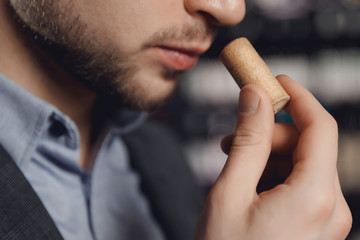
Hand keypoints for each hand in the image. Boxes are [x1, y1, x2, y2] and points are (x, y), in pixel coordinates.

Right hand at [194, 75, 351, 239]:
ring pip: (304, 164)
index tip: (274, 81)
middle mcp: (332, 208)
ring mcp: (327, 219)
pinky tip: (250, 183)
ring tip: (236, 165)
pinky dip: (276, 174)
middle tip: (233, 134)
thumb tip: (255, 97)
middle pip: (308, 145)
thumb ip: (247, 140)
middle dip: (272, 132)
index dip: (297, 96)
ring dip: (270, 154)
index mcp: (314, 198)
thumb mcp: (230, 192)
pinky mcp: (316, 224)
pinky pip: (302, 184)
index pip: (319, 126)